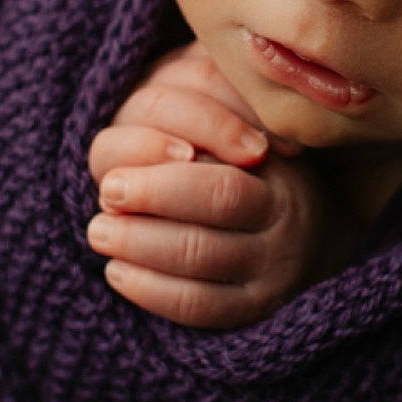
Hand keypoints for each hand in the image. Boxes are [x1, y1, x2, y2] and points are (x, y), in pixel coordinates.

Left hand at [85, 42, 327, 328]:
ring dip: (140, 244)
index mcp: (274, 151)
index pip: (222, 129)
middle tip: (107, 194)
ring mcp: (270, 262)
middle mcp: (281, 206)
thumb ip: (201, 93)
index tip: (126, 158)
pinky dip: (153, 292)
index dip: (175, 150)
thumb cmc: (241, 156)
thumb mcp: (229, 110)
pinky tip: (117, 274)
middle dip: (152, 194)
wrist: (302, 231)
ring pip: (201, 256)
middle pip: (217, 195)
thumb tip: (168, 99)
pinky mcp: (254, 306)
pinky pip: (201, 307)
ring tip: (98, 232)